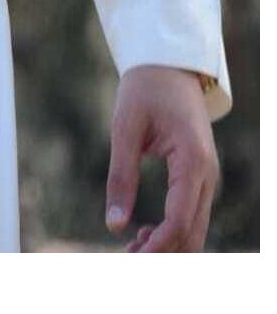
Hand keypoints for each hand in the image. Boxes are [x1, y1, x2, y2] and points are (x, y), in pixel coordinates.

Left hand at [105, 64, 220, 251]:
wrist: (167, 64)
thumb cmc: (144, 89)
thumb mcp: (125, 128)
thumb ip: (121, 176)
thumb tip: (114, 223)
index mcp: (192, 160)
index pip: (180, 218)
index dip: (158, 245)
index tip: (131, 257)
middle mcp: (207, 174)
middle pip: (193, 233)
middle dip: (163, 252)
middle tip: (126, 258)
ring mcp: (206, 176)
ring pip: (195, 228)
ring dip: (168, 246)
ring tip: (131, 248)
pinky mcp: (198, 175)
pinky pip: (192, 214)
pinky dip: (173, 231)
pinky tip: (144, 233)